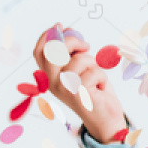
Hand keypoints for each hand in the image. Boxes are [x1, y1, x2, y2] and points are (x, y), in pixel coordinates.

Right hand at [33, 22, 126, 143]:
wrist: (107, 121)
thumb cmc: (95, 93)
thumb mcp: (80, 70)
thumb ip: (71, 54)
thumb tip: (65, 31)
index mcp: (49, 77)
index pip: (40, 52)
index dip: (48, 36)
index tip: (61, 26)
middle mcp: (52, 83)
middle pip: (55, 50)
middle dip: (72, 41)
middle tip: (86, 46)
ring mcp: (65, 89)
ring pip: (79, 60)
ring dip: (93, 64)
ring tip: (96, 77)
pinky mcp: (79, 94)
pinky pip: (93, 71)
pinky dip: (102, 76)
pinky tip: (101, 88)